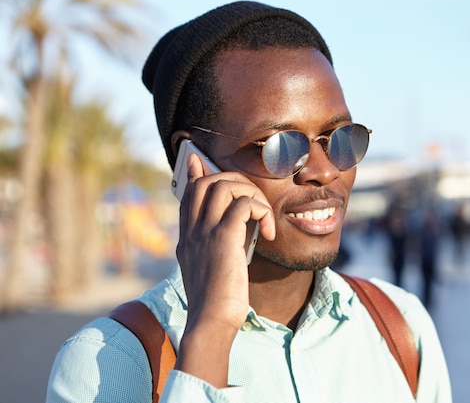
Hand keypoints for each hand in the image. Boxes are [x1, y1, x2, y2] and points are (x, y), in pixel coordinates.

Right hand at [175, 153, 274, 385]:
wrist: (211, 322)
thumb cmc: (216, 301)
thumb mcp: (208, 268)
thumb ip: (213, 246)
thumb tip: (228, 233)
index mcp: (187, 236)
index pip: (188, 193)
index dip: (196, 173)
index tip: (198, 161)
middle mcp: (192, 229)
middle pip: (207, 181)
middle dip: (235, 181)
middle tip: (255, 202)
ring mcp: (205, 231)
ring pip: (225, 184)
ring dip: (251, 194)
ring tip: (263, 218)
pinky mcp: (223, 238)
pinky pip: (244, 204)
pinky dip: (262, 210)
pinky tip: (269, 232)